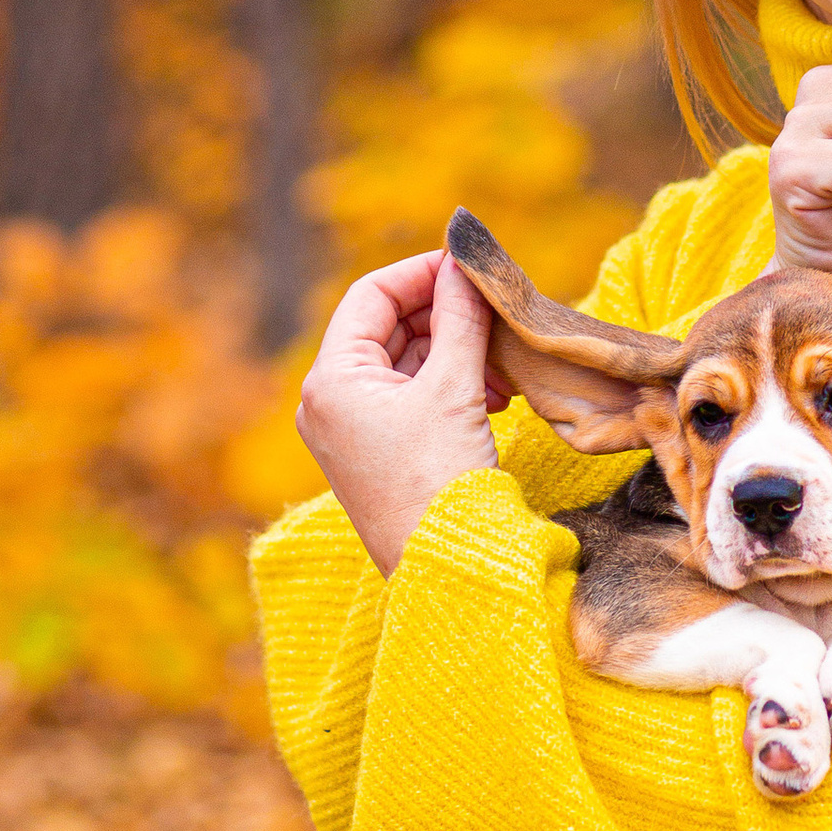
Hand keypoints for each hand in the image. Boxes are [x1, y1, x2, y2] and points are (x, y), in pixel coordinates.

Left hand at [296, 249, 506, 574]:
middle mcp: (329, 402)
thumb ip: (461, 317)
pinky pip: (412, 397)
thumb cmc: (440, 481)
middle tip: (496, 314)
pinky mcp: (378, 454)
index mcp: (331, 380)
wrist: (446, 570)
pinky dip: (451, 385)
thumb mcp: (455, 388)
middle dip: (446, 317)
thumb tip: (464, 260)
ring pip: (406, 363)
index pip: (371, 295)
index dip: (422, 273)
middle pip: (388, 328)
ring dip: (456, 353)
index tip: (468, 266)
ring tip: (502, 365)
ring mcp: (352, 431)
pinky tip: (494, 395)